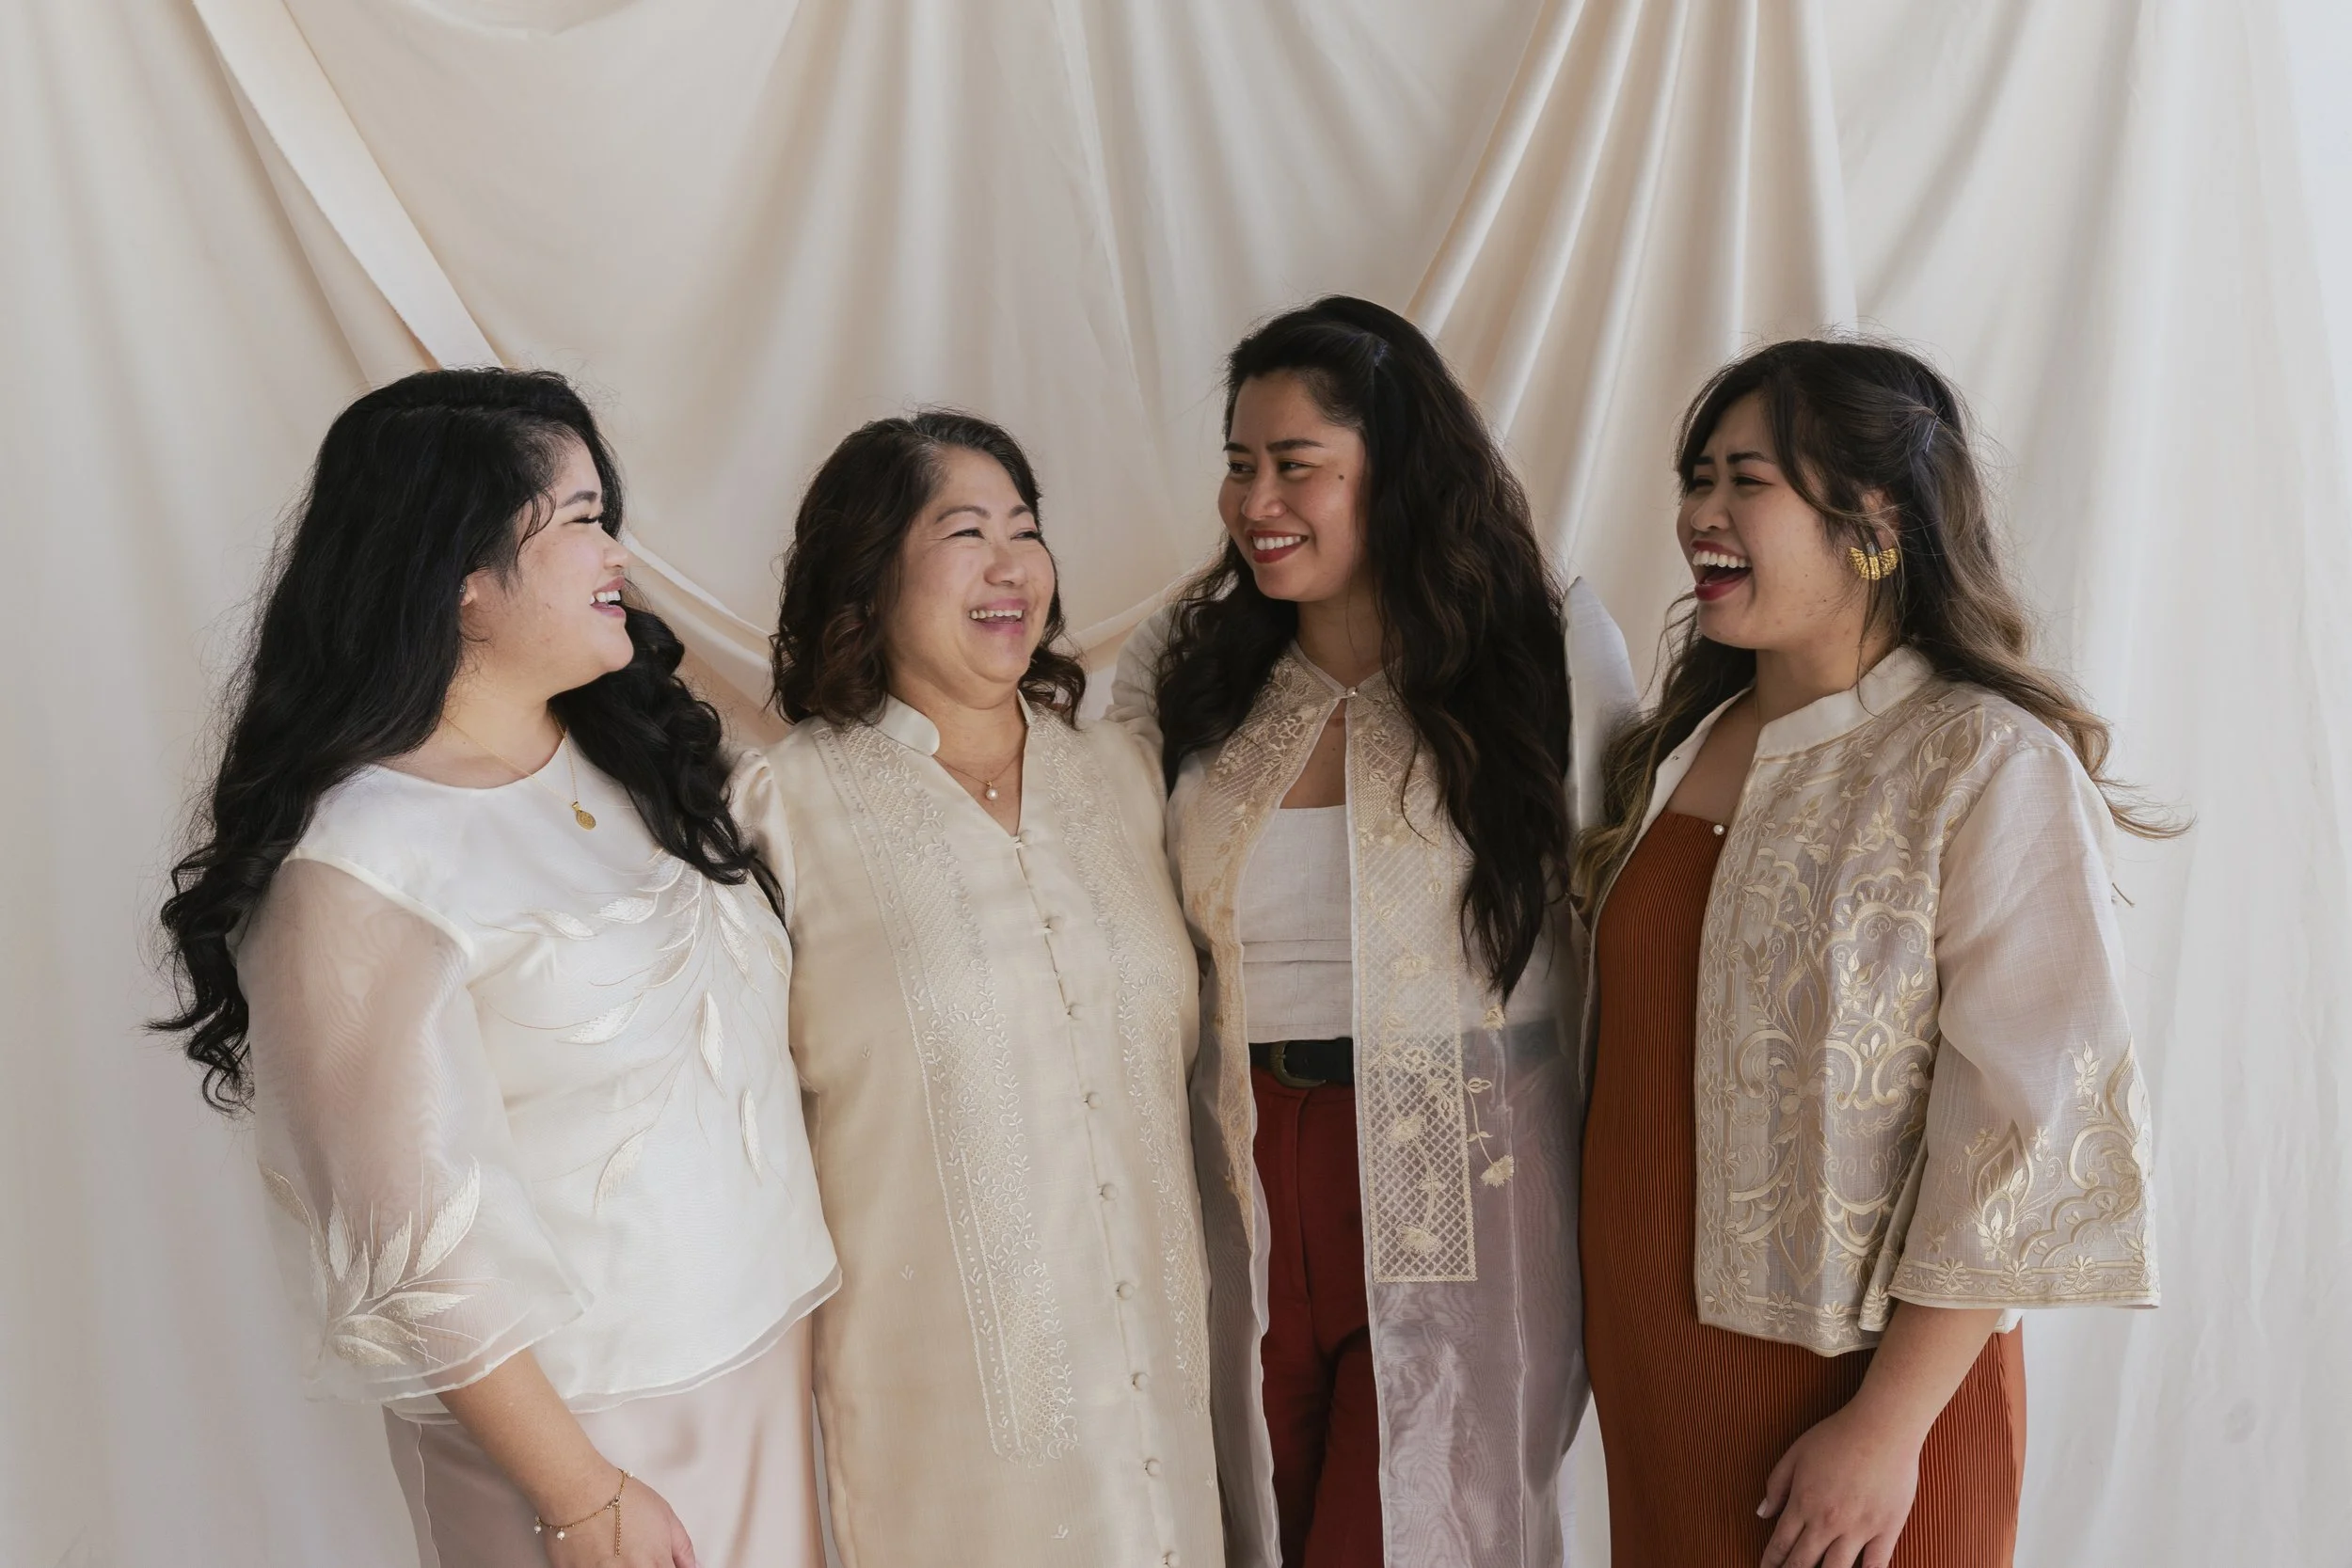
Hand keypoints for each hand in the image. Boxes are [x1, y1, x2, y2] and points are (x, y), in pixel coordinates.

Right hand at [537, 1468, 697, 1567]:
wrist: (581, 1492)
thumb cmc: (621, 1499)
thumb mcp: (666, 1516)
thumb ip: (683, 1548)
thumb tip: (694, 1566)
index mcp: (656, 1564)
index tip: (664, 1563)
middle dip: (647, 1567)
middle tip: (639, 1554)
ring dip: (623, 1566)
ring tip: (618, 1552)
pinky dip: (601, 1567)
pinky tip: (601, 1555)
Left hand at [1757, 1402, 1921, 1567]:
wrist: (1882, 1427)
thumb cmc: (1838, 1435)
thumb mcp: (1796, 1453)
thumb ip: (1776, 1485)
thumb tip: (1762, 1513)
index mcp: (1803, 1503)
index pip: (1781, 1544)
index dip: (1771, 1562)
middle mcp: (1827, 1522)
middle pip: (1803, 1563)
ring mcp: (1858, 1528)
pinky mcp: (1886, 1530)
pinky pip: (1875, 1566)